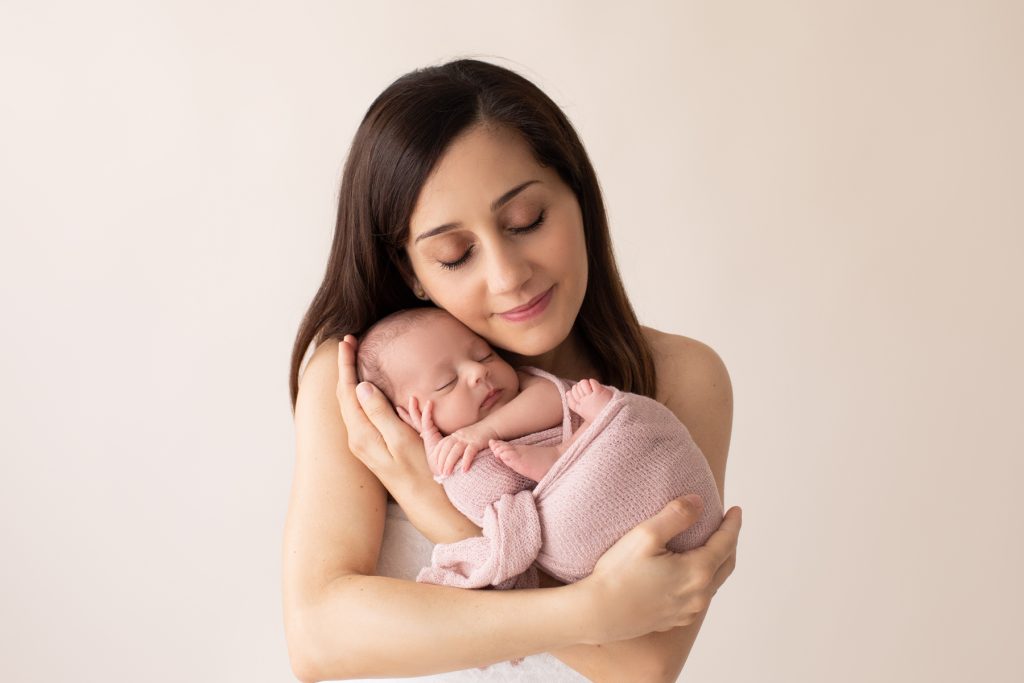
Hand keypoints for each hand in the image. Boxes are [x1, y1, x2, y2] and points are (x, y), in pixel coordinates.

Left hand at [335, 335, 436, 498]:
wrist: (428, 506)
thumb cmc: (423, 474)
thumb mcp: (402, 441)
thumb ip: (380, 413)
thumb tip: (360, 386)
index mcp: (362, 435)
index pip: (347, 391)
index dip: (347, 364)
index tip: (348, 340)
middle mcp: (358, 439)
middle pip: (344, 396)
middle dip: (345, 367)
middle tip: (350, 342)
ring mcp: (365, 445)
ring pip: (350, 404)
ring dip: (350, 379)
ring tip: (354, 358)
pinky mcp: (373, 447)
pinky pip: (359, 414)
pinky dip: (359, 394)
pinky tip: (367, 388)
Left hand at [432, 423, 499, 475]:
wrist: (492, 426)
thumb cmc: (477, 437)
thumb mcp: (464, 439)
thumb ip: (456, 446)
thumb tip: (448, 459)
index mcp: (454, 436)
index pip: (442, 445)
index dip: (437, 455)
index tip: (436, 466)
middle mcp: (459, 436)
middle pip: (447, 448)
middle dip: (442, 461)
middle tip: (441, 473)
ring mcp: (468, 438)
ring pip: (456, 450)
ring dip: (450, 462)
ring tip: (448, 473)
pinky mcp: (478, 442)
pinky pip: (470, 451)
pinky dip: (466, 461)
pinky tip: (464, 470)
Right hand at [574, 496, 741, 644]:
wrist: (596, 613)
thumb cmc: (618, 573)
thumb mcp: (645, 535)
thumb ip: (676, 515)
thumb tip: (699, 501)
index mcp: (697, 572)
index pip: (726, 543)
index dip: (733, 524)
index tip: (736, 510)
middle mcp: (698, 595)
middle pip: (726, 565)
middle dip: (730, 543)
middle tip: (728, 526)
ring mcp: (687, 611)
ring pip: (714, 583)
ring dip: (718, 562)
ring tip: (713, 546)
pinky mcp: (674, 620)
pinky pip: (699, 597)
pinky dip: (704, 580)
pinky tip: (692, 573)